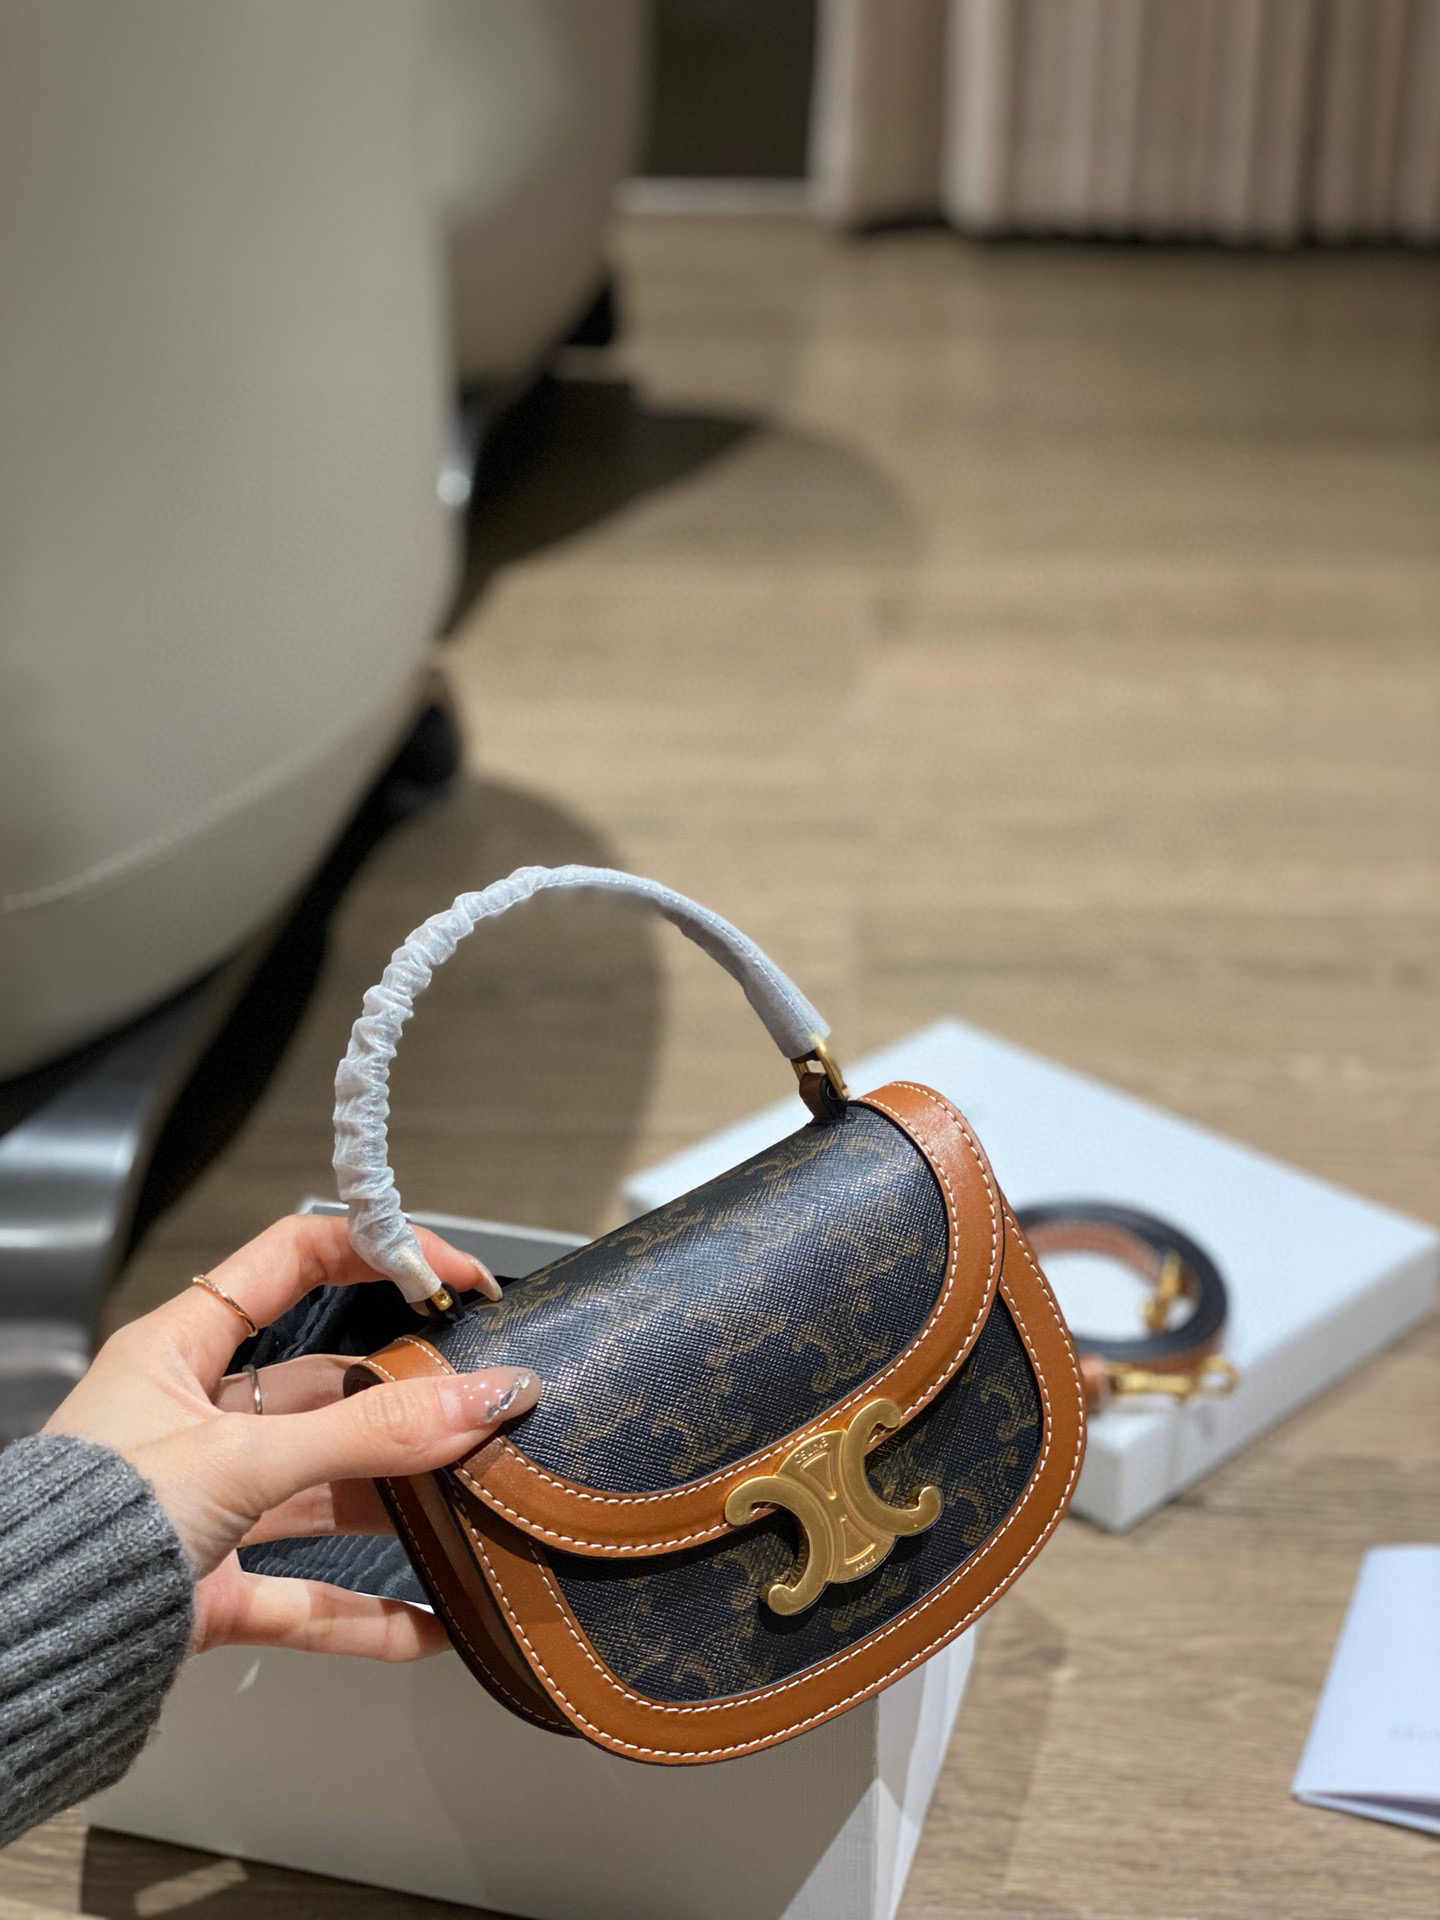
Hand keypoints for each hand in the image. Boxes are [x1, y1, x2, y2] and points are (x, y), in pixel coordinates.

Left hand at [44, 1213, 539, 1661]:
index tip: (454, 1276)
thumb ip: (370, 1432)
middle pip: (324, 1387)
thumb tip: (484, 1395)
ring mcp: (206, 1506)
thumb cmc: (93, 1522)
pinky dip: (366, 1614)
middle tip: (481, 1400)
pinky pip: (305, 1596)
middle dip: (403, 1397)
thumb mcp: (243, 1457)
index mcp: (178, 1349)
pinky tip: (432, 1626)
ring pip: (323, 1488)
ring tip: (473, 1502)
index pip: (293, 1259)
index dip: (375, 1252)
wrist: (20, 1649)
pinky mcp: (209, 1589)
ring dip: (395, 1501)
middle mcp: (194, 1419)